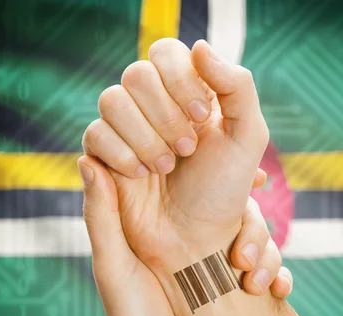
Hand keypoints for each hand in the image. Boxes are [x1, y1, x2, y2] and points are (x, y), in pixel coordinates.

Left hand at [72, 158, 292, 315]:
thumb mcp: (112, 265)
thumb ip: (102, 216)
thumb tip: (87, 159)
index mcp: (162, 224)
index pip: (194, 183)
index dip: (218, 170)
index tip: (245, 171)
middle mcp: (193, 236)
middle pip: (237, 208)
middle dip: (253, 223)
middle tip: (247, 244)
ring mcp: (215, 260)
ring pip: (257, 238)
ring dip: (267, 255)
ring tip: (254, 281)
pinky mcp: (231, 284)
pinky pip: (265, 270)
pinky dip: (278, 277)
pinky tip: (276, 291)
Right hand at [81, 38, 269, 288]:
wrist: (198, 241)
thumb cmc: (226, 191)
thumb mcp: (248, 136)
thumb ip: (236, 84)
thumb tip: (197, 46)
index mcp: (188, 94)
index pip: (166, 53)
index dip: (180, 80)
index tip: (203, 117)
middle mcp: (154, 107)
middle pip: (137, 74)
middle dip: (164, 114)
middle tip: (187, 149)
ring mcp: (127, 130)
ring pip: (111, 100)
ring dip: (143, 136)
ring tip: (165, 167)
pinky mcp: (105, 156)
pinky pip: (94, 134)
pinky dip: (121, 154)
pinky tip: (142, 175)